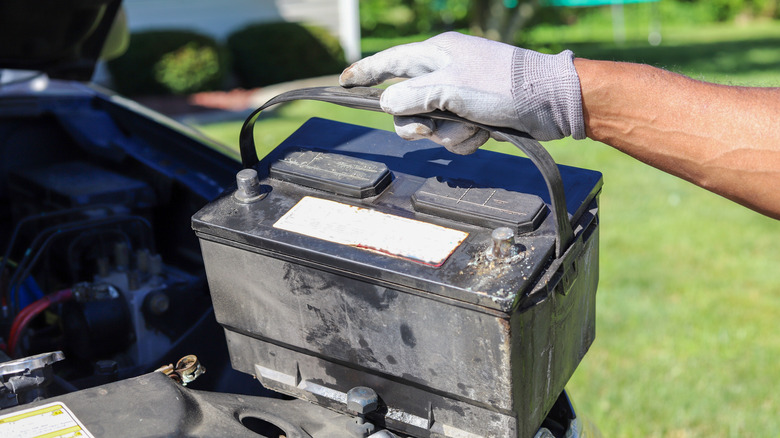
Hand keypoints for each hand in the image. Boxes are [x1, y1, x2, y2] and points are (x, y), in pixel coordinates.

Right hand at [339, 32, 584, 153]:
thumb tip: (387, 104)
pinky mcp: (474, 114)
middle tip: (429, 128)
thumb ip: (412, 96)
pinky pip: (453, 134)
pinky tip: (484, 134)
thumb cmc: (503, 86)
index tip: (343, 83)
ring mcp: (460, 94)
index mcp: (435, 54)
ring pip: (430, 125)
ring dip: (449, 133)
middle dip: (418, 123)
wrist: (552, 102)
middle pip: (406, 105)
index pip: (388, 62)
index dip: (364, 74)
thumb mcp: (451, 88)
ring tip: (473, 126)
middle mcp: (444, 72)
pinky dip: (466, 139)